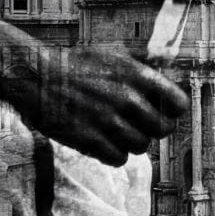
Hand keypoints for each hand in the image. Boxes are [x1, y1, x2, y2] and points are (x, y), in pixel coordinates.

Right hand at [0, 43, 188, 166]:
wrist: (36, 77)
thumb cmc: (74, 66)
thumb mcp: (112, 56)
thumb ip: (141, 71)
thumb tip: (166, 86)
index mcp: (136, 75)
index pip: (178, 104)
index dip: (172, 111)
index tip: (162, 111)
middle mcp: (126, 98)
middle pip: (163, 129)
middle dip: (152, 129)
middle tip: (138, 125)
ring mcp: (108, 121)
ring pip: (142, 146)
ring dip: (132, 142)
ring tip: (116, 132)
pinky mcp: (90, 140)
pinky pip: (119, 159)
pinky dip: (114, 154)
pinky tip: (103, 142)